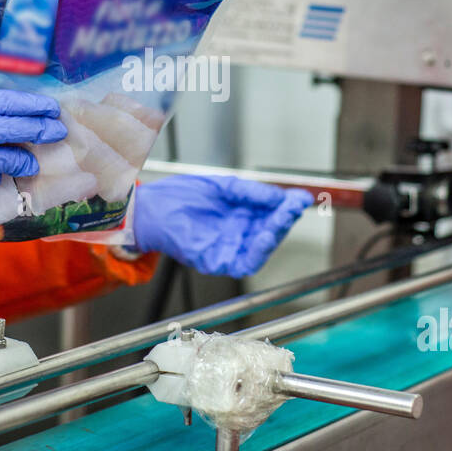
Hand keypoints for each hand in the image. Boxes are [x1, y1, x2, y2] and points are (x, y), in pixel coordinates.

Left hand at [132, 175, 312, 277]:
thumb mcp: (225, 188)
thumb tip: (282, 197)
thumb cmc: (182, 197)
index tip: (300, 198)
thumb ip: (252, 193)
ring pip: (260, 249)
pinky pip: (243, 263)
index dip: (287, 209)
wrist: (151, 207)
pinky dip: (257, 251)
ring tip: (283, 218)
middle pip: (269, 233)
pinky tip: (264, 236)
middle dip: (284, 220)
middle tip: (293, 206)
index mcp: (241, 217)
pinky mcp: (216, 261)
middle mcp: (237, 235)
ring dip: (274, 235)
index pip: (271, 216)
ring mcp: (227, 249)